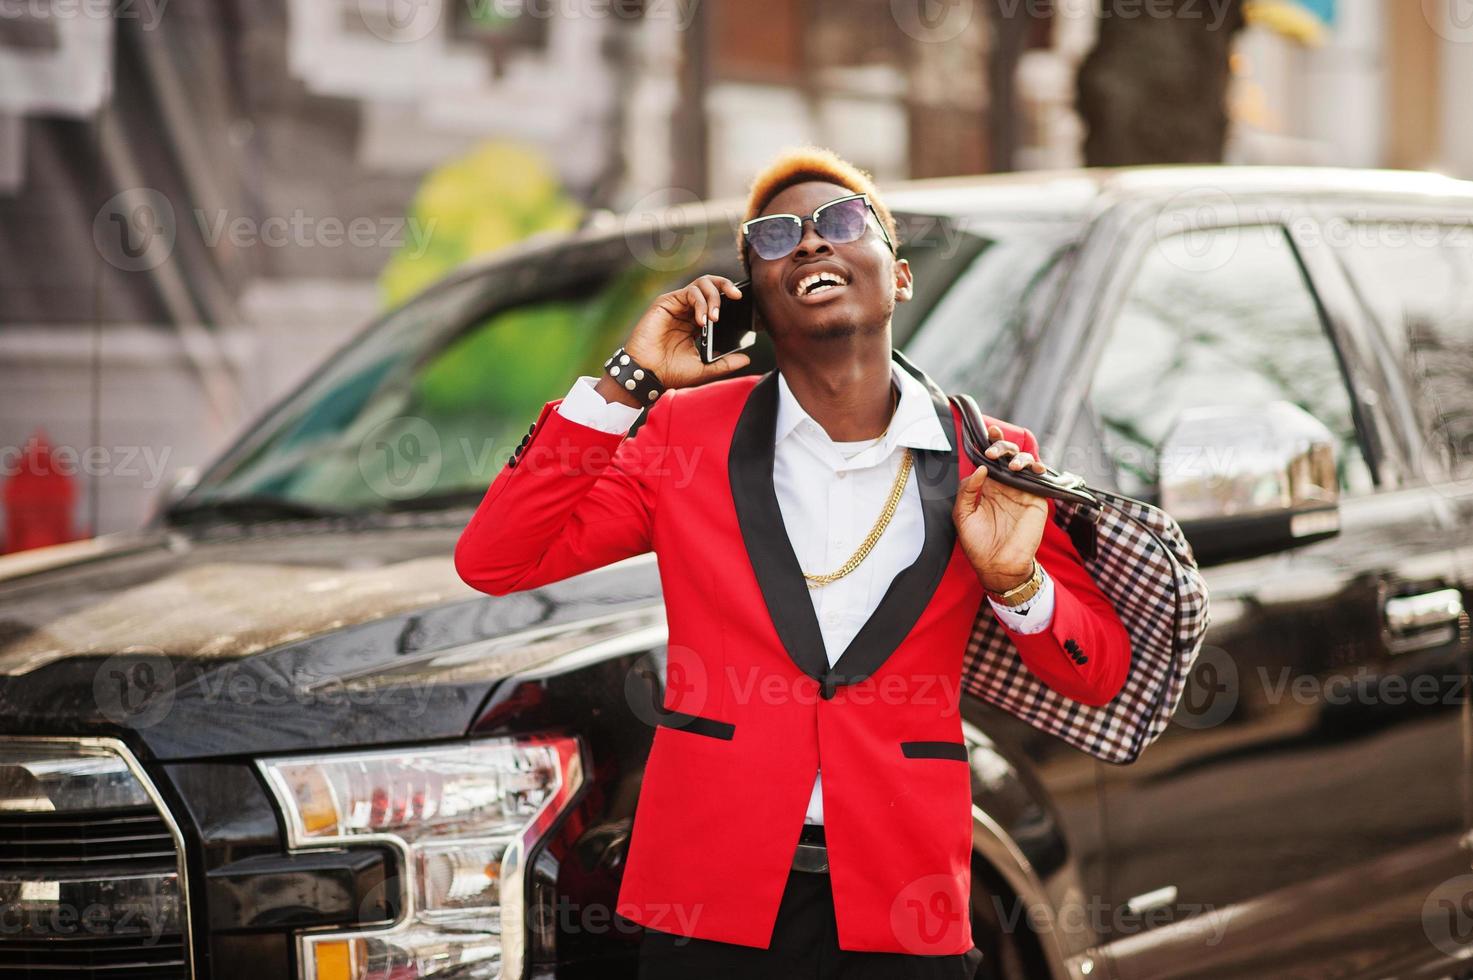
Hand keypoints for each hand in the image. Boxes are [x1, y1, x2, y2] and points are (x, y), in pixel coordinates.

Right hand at [596, 275, 751, 405]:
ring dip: (713, 297)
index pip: (717, 301)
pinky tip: (702, 320)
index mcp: (696, 323)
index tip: (744, 304)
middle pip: (711, 286)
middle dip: (726, 286)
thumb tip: (746, 359)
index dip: (730, 299)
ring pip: (701, 284)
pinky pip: (690, 292)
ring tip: (715, 317)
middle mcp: (687, 311)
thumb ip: (725, 363)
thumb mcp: (704, 368)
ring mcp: (677, 305)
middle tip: (736, 296)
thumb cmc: (670, 372)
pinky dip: (700, 303)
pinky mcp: (666, 302)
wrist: (647, 375)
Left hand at [953, 424, 1049, 592]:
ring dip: (1019, 457)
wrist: (998, 566)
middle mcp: (1005, 485)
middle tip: (993, 453)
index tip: (987, 431)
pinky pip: (1040, 478)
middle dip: (1002, 446)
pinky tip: (1031, 469)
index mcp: (987, 486)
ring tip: (1011, 465)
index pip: (990, 459)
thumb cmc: (978, 543)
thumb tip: (980, 468)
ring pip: (1025, 462)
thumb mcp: (963, 515)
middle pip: (1007, 455)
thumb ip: (968, 490)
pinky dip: (1038, 468)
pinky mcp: (1036, 499)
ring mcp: (1022, 491)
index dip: (990, 443)